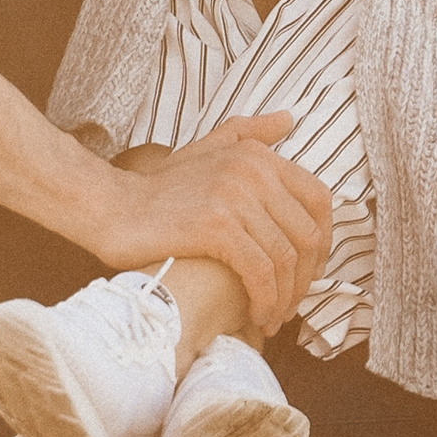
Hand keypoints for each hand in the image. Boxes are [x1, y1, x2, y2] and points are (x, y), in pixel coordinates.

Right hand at [88, 113, 331, 334]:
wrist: (113, 208)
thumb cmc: (160, 189)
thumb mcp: (208, 149)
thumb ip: (249, 133)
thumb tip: (290, 119)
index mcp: (258, 155)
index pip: (319, 199)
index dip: (324, 242)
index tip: (310, 272)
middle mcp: (253, 170)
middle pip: (307, 234)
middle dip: (305, 278)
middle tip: (291, 304)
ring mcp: (236, 196)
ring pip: (285, 258)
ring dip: (286, 296)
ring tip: (273, 317)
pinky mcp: (217, 226)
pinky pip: (260, 271)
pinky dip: (265, 299)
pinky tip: (256, 315)